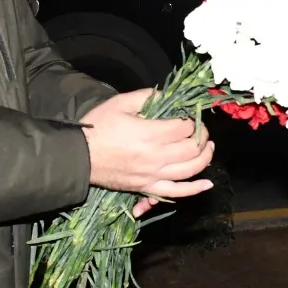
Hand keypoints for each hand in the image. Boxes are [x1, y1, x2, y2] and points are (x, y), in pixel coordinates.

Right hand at [82, 90, 214, 210]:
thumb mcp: (120, 102)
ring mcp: (153, 175)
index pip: (185, 127)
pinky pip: (177, 192)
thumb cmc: (98, 127)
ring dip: (205, 157)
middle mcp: (156, 157)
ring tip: (208, 147)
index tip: (188, 114)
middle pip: (192, 148)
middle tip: (200, 129)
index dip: (192, 119)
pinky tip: (207, 184)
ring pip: (191, 170)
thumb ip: (147, 96)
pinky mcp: (147, 188)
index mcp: (150, 134)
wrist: (79, 156)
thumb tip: (168, 95)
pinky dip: (194, 189)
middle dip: (202, 136)